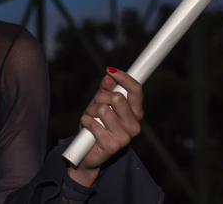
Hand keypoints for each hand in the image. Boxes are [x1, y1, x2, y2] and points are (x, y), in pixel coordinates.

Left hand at [68, 67, 143, 185]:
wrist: (86, 151)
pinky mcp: (113, 146)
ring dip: (90, 111)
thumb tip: (109, 75)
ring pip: (103, 109)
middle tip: (95, 106)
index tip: (111, 70)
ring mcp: (125, 137)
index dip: (124, 78)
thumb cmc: (96, 125)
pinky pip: (94, 123)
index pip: (136, 91)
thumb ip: (105, 89)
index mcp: (135, 113)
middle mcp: (134, 125)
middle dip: (100, 98)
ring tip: (91, 119)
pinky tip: (87, 128)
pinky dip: (86, 122)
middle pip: (117, 98)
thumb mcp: (100, 103)